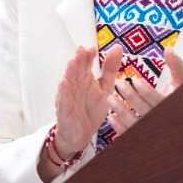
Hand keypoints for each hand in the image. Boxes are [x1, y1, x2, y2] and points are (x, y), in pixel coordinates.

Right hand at [42, 45, 123, 182]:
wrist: (80, 135)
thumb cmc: (90, 109)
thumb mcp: (105, 88)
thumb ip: (110, 69)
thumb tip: (118, 48)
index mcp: (84, 80)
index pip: (86, 65)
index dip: (88, 57)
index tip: (93, 48)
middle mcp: (75, 86)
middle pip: (76, 71)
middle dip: (78, 61)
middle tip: (82, 50)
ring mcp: (68, 98)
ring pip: (68, 83)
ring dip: (69, 73)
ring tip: (72, 62)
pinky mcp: (65, 111)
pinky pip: (64, 100)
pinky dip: (64, 92)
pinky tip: (64, 83)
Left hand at [106, 49, 182, 136]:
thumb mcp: (182, 83)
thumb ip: (176, 66)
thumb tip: (169, 49)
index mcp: (175, 107)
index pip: (160, 101)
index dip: (147, 91)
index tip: (136, 80)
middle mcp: (164, 121)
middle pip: (147, 112)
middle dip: (132, 98)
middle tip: (119, 84)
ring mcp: (154, 132)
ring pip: (137, 125)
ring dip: (123, 112)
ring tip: (111, 99)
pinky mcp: (144, 138)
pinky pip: (131, 135)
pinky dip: (120, 128)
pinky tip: (112, 117)